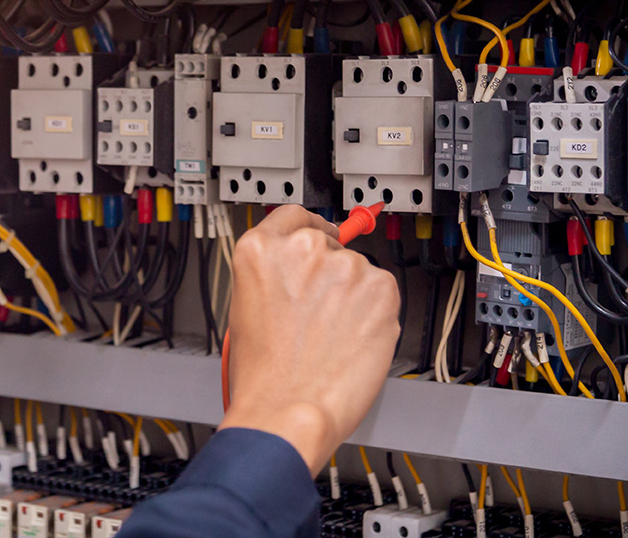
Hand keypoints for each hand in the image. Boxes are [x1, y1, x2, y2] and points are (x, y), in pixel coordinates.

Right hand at [218, 206, 399, 473]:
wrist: (288, 411)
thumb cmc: (263, 376)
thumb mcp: (245, 309)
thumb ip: (273, 278)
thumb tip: (300, 273)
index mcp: (260, 251)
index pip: (292, 217)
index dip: (308, 229)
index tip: (320, 235)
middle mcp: (302, 249)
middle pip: (328, 247)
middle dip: (329, 276)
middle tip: (321, 314)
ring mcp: (344, 266)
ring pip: (357, 274)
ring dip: (352, 298)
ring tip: (331, 338)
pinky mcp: (380, 287)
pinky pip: (382, 293)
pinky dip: (374, 314)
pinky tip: (352, 341)